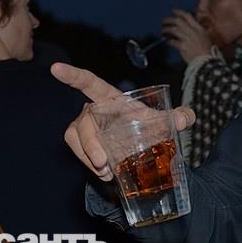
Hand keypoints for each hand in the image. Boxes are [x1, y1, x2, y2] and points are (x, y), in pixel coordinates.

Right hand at [49, 63, 194, 180]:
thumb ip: (178, 117)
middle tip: (104, 164)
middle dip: (89, 143)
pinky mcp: (82, 144)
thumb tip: (186, 117)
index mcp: (110, 98)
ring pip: (75, 138)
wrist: (143, 147)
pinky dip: (88, 163)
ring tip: (106, 172)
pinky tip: (106, 174)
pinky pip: (78, 152)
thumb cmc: (147, 125)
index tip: (55, 68)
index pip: (89, 83)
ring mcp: (85, 128)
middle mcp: (94, 110)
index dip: (73, 75)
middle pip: (83, 122)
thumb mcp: (163, 121)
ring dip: (87, 156)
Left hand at [162, 9, 211, 62]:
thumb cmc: (208, 52)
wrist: (207, 62)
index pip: (187, 16)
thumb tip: (190, 27)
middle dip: (169, 20)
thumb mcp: (206, 37)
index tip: (173, 11)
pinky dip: (168, 41)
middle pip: (178, 21)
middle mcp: (193, 31)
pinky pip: (172, 42)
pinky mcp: (182, 47)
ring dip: (166, 29)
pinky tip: (167, 42)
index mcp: (199, 28)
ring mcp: (187, 39)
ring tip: (162, 31)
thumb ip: (198, 31)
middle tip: (163, 21)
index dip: (179, 12)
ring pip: (173, 29)